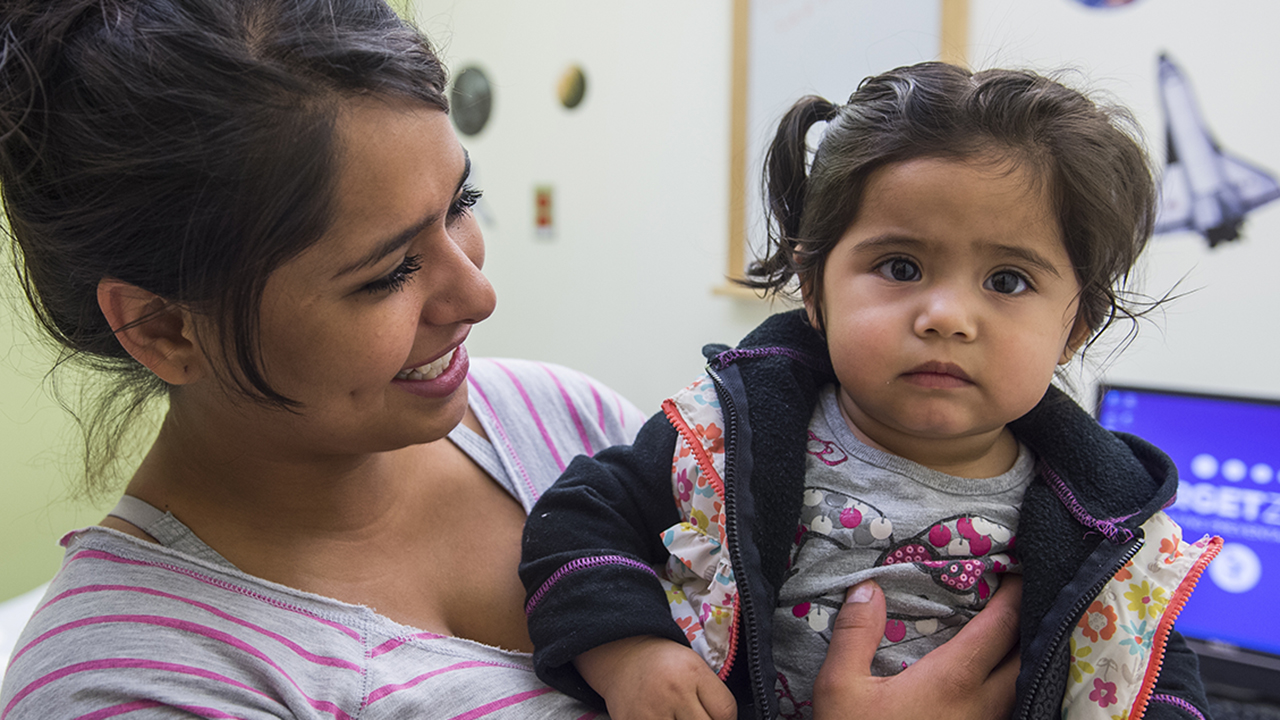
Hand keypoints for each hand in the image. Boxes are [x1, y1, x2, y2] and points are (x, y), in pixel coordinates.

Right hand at [574, 636, 736, 719]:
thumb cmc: (666, 664)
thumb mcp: (696, 667)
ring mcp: (650, 713)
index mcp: (692, 672)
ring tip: (679, 717)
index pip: (725, 712)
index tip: (719, 718)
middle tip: (694, 715)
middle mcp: (672, 692)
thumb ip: (714, 697)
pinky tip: (663, 718)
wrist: (623, 658)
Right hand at [813, 578, 1021, 719]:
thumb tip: (867, 588)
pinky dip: (1011, 687)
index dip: (1015, 594)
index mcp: (953, 680)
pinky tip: (994, 685)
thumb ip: (855, 634)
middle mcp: (982, 706)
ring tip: (1011, 635)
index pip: (1002, 627)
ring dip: (1023, 657)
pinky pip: (1009, 711)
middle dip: (1030, 621)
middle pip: (1027, 656)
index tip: (1019, 569)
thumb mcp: (838, 688)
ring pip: (1023, 687)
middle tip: (1021, 594)